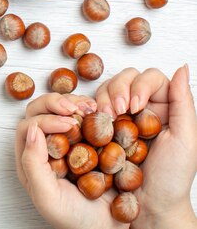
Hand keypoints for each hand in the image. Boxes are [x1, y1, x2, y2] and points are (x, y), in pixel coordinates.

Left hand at [15, 93, 128, 228]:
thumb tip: (32, 129)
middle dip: (55, 103)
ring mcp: (67, 140)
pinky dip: (90, 107)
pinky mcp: (87, 138)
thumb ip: (33, 164)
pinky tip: (100, 110)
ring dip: (73, 101)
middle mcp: (45, 146)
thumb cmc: (74, 218)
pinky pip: (82, 115)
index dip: (46, 119)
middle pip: (39, 111)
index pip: (28, 127)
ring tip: (90, 107)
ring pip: (60, 109)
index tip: (69, 124)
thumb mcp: (47, 197)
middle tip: (74, 108)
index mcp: (31, 159)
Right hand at [94, 65, 196, 228]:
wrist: (147, 208)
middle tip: (116, 112)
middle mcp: (142, 109)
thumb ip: (184, 103)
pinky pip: (92, 109)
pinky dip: (89, 111)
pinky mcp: (101, 129)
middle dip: (117, 90)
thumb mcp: (186, 140)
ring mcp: (120, 118)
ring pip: (106, 90)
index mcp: (165, 108)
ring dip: (102, 99)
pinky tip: (92, 122)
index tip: (134, 105)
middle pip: (126, 78)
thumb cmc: (170, 180)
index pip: (151, 78)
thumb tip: (182, 68)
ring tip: (104, 119)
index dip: (139, 85)